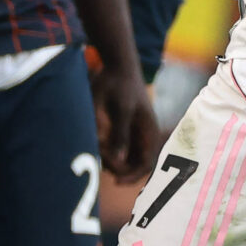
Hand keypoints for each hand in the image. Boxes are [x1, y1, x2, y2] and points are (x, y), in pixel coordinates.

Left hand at [93, 59, 161, 179]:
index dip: (132, 175)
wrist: (117, 65)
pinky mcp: (126, 128)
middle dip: (118, 167)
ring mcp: (135, 131)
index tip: (115, 180)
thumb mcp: (120, 109)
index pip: (146, 163)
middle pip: (134, 163)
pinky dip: (108, 150)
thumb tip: (118, 159)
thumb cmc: (118, 84)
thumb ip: (120, 133)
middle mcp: (144, 134)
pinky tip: (98, 141)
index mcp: (148, 130)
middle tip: (100, 158)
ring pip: (125, 157)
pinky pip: (119, 147)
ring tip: (97, 145)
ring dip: (112, 158)